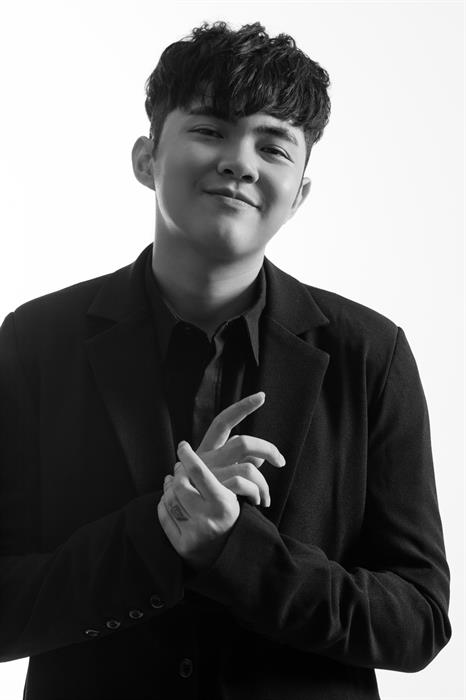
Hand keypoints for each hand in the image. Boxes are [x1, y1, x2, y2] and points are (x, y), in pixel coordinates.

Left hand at [158, 441, 239, 569]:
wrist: (232, 559)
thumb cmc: (234, 521)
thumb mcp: (236, 496)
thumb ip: (234, 471)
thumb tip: (235, 439)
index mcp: (224, 503)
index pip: (199, 472)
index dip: (188, 456)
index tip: (182, 446)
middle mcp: (208, 518)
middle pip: (180, 485)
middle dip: (177, 473)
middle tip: (179, 467)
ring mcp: (194, 533)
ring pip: (170, 499)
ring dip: (168, 487)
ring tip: (171, 481)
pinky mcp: (183, 546)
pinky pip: (164, 517)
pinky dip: (163, 505)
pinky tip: (167, 499)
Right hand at [196, 392, 285, 507]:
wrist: (179, 519)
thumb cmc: (199, 494)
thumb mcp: (215, 474)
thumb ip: (237, 464)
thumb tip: (260, 458)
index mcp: (205, 450)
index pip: (223, 422)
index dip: (242, 407)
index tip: (262, 396)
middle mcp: (206, 458)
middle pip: (242, 443)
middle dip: (267, 449)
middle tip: (281, 461)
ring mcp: (210, 475)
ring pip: (248, 469)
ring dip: (264, 483)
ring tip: (266, 498)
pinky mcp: (214, 491)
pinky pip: (244, 486)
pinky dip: (256, 493)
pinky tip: (258, 502)